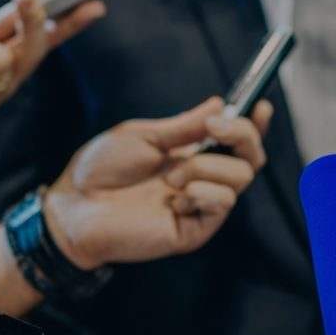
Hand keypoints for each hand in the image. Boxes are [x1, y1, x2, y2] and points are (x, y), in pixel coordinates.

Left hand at [44, 97, 272, 269]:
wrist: (74, 206)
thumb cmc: (100, 170)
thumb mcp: (143, 136)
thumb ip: (183, 126)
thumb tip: (218, 104)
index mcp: (191, 155)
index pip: (236, 141)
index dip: (254, 124)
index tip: (261, 106)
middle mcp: (201, 180)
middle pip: (251, 158)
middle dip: (242, 135)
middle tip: (214, 128)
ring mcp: (200, 206)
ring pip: (241, 178)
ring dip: (206, 167)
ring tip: (170, 176)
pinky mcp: (195, 230)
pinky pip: (222, 203)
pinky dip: (201, 193)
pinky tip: (172, 200)